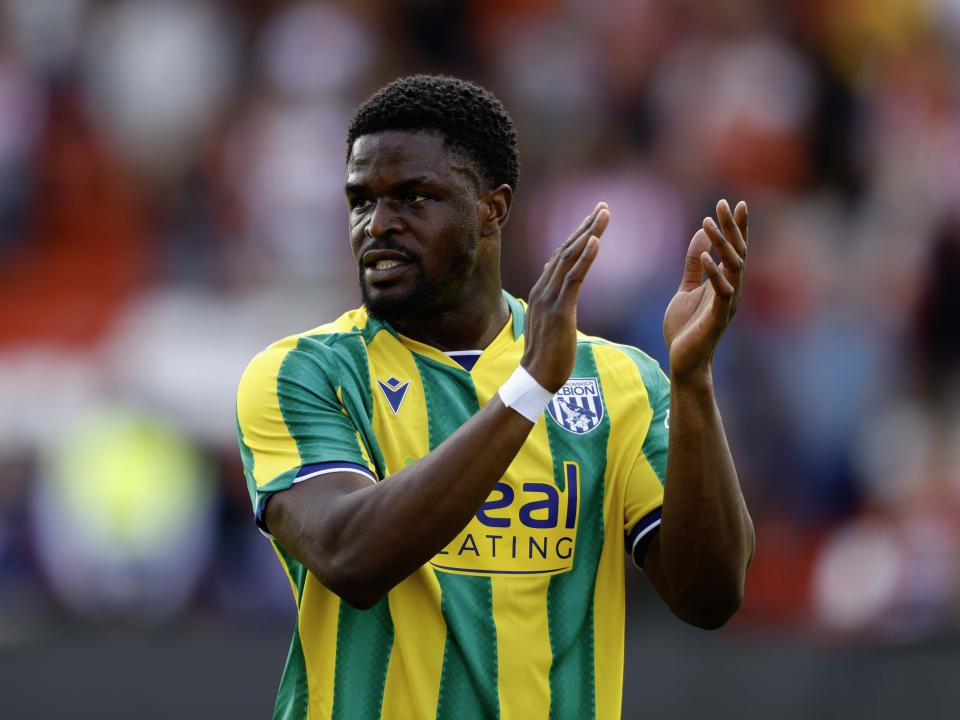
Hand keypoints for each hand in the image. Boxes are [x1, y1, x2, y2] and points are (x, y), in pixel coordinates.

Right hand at [522, 202, 609, 390]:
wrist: (536, 377)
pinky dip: (585, 257)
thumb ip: (555, 301)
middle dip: (586, 226)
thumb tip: (559, 289)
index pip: (562, 255)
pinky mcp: (560, 310)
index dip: (579, 235)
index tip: (594, 219)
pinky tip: (596, 240)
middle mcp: (544, 288)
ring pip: (571, 257)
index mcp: (543, 290)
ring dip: (589, 233)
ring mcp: (550, 298)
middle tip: (604, 206)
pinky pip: (574, 278)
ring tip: (604, 214)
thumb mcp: (551, 321)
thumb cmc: (548, 354)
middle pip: (567, 249)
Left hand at [663, 199, 747, 382]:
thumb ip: (693, 265)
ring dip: (721, 244)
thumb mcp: (686, 289)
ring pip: (732, 268)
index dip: (736, 227)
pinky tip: (707, 256)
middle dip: (731, 227)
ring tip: (709, 222)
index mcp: (725, 282)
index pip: (734, 249)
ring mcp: (727, 303)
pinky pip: (721, 291)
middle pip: (737, 252)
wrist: (684, 361)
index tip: (735, 203)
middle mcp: (732, 290)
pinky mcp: (717, 317)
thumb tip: (699, 237)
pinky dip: (714, 273)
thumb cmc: (686, 328)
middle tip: (724, 203)